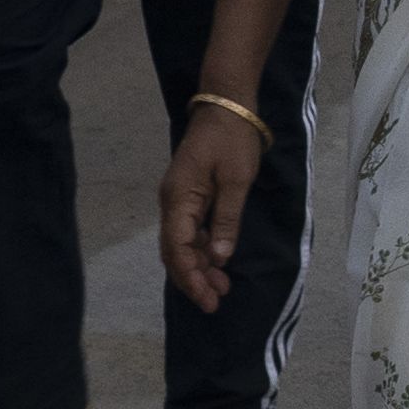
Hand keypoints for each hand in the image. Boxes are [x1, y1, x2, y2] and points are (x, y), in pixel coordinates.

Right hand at [158, 98, 267, 312]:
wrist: (227, 105)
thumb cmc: (233, 139)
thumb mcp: (236, 180)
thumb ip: (226, 220)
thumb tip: (218, 258)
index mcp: (178, 198)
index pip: (176, 248)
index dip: (190, 276)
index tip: (208, 298)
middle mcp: (172, 202)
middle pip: (175, 251)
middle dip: (193, 278)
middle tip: (215, 302)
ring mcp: (179, 199)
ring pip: (182, 243)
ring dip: (199, 267)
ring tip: (221, 289)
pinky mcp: (190, 196)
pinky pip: (190, 231)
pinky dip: (202, 250)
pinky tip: (217, 264)